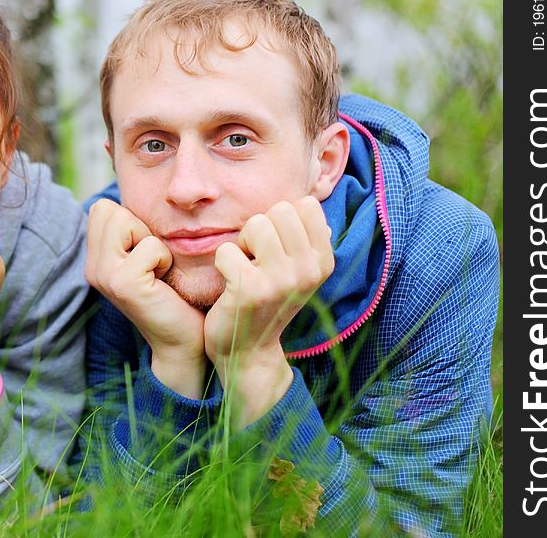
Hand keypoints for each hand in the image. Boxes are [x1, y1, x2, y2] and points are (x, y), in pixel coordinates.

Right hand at [85, 199, 206, 397]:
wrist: (185, 341)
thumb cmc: (175, 295)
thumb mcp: (148, 257)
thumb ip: (134, 233)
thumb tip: (140, 194)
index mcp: (96, 260)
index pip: (101, 208)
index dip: (131, 221)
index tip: (146, 252)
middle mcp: (93, 268)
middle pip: (106, 209)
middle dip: (138, 226)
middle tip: (152, 260)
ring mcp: (104, 275)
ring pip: (122, 219)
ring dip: (150, 241)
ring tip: (157, 269)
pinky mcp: (124, 284)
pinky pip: (149, 245)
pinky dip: (163, 257)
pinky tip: (164, 280)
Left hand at [204, 197, 333, 427]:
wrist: (248, 350)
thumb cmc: (267, 299)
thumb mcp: (297, 268)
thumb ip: (304, 234)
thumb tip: (308, 196)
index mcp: (324, 260)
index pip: (305, 204)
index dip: (281, 220)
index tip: (275, 249)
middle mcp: (310, 270)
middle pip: (279, 210)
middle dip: (259, 229)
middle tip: (256, 259)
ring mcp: (282, 280)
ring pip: (256, 223)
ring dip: (241, 243)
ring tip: (244, 268)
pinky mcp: (251, 289)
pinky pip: (227, 249)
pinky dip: (222, 263)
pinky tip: (230, 285)